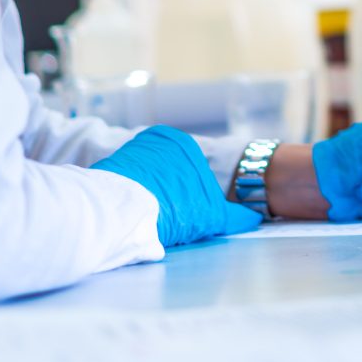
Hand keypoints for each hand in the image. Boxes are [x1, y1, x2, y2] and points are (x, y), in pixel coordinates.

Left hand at [91, 126, 261, 246]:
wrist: (124, 209)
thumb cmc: (175, 207)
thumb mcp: (213, 216)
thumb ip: (235, 216)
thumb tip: (253, 218)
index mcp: (183, 144)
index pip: (194, 175)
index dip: (194, 200)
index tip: (188, 217)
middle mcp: (154, 141)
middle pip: (169, 176)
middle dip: (171, 197)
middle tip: (169, 221)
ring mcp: (128, 153)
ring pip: (146, 181)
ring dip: (149, 198)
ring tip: (149, 220)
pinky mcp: (107, 167)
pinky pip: (125, 186)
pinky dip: (130, 199)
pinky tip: (133, 215)